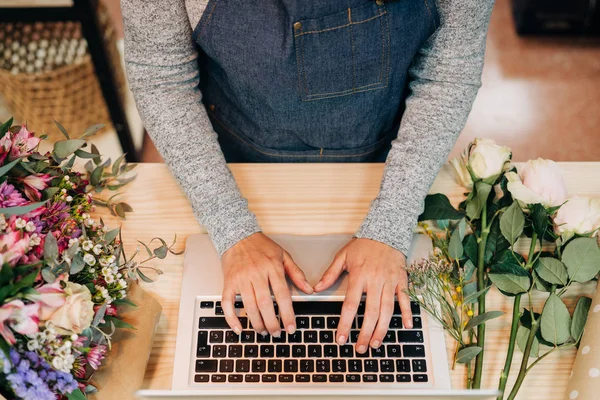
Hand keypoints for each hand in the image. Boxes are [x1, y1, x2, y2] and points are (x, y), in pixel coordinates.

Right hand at [221, 232, 312, 336]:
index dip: (287, 314)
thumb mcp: (283, 255)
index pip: (282, 295)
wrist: (237, 235)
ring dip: (256, 323)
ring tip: (263, 332)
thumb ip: (296, 273)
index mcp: (272, 268)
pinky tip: (239, 328)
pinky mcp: (228, 282)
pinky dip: (232, 318)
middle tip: (277, 334)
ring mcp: (241, 279)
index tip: (291, 327)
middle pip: (265, 304)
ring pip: (249, 306)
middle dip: (272, 323)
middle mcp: (256, 274)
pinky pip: (227, 303)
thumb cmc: (261, 246)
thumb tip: (309, 289)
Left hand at [314, 238, 410, 353]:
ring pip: (388, 309)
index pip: (350, 305)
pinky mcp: (402, 280)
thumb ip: (330, 273)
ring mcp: (390, 282)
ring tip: (376, 343)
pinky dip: (407, 312)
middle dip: (365, 333)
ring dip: (382, 328)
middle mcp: (375, 281)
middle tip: (360, 348)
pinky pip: (405, 299)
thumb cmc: (363, 245)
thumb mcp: (343, 256)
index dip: (345, 323)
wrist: (385, 231)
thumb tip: (316, 288)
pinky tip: (406, 326)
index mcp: (359, 276)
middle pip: (371, 312)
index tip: (341, 338)